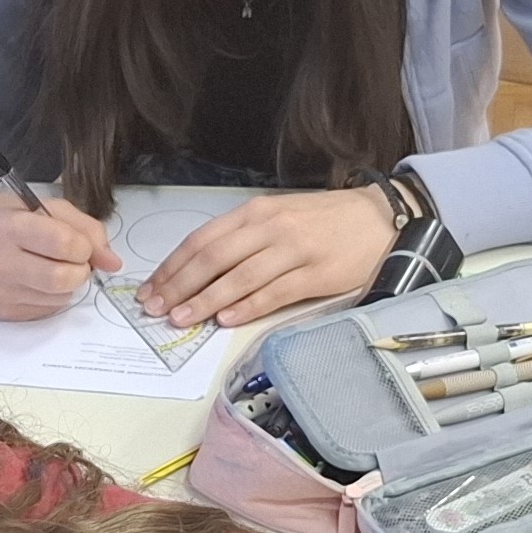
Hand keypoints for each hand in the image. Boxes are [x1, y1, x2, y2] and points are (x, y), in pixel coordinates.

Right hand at [0, 185, 118, 319]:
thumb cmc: (0, 217)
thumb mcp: (40, 206)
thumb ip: (84, 227)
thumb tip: (112, 262)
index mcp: (8, 227)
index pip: (65, 244)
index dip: (83, 246)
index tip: (78, 243)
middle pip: (64, 279)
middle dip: (80, 270)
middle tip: (72, 259)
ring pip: (60, 299)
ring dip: (66, 284)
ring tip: (48, 266)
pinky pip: (45, 311)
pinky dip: (51, 296)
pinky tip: (34, 279)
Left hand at [141, 186, 395, 328]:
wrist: (381, 217)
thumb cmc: (324, 220)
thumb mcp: (278, 216)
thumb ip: (241, 239)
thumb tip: (198, 270)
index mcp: (255, 212)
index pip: (202, 240)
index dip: (172, 267)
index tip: (151, 288)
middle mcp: (271, 228)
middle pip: (213, 259)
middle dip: (179, 286)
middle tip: (155, 308)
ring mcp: (293, 251)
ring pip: (239, 278)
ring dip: (205, 301)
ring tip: (181, 319)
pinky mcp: (316, 274)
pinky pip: (274, 293)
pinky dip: (247, 307)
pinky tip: (225, 320)